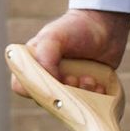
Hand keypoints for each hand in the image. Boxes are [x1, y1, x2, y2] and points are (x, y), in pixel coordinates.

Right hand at [10, 8, 129, 97]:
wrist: (107, 25)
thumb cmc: (75, 28)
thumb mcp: (53, 37)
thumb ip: (44, 57)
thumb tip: (49, 85)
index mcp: (33, 64)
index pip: (21, 86)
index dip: (35, 89)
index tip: (54, 80)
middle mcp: (48, 77)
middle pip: (46, 100)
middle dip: (62, 93)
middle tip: (74, 78)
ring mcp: (67, 85)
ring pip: (68, 105)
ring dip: (80, 96)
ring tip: (89, 79)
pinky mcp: (86, 90)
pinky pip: (88, 104)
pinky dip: (94, 98)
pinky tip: (100, 86)